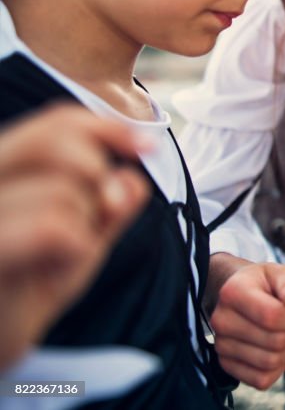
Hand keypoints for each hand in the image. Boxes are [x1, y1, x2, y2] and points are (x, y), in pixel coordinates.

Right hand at [0, 104, 150, 367]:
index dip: (107, 127)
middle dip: (94, 178)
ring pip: (62, 190)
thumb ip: (109, 201)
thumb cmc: (30, 288)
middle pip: (57, 141)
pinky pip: (54, 226)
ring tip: (57, 258)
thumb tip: (132, 178)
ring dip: (81, 228)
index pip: (55, 121)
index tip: (147, 148)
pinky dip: (73, 250)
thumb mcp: (82, 237)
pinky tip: (54, 273)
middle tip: (93, 219)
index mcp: (3, 169)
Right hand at [208, 255, 284, 388]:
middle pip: (275, 341)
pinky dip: (278, 368)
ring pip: (270, 361)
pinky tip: (279, 349)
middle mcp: (222, 320)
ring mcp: (221, 345)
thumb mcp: (277, 271)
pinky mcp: (226, 365)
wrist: (239, 295)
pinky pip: (261, 378)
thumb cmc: (262, 284)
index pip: (273, 315)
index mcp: (234, 292)